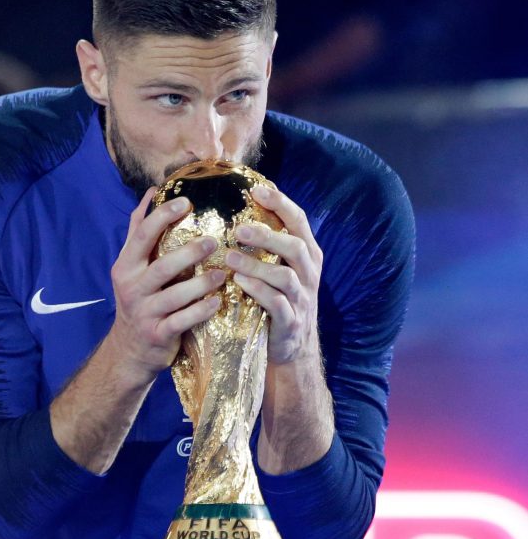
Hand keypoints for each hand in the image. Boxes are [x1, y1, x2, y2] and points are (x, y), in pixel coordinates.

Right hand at [108, 186, 225, 379]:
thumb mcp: (131, 266)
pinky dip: (201, 310)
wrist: (130, 350)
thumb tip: (152, 191)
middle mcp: (132, 288)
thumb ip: (139, 230)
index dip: (163, 216)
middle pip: (162, 266)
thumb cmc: (138, 299)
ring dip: (201, 283)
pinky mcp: (158, 334)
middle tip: (215, 240)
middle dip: (190, 252)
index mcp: (126, 266)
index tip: (187, 202)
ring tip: (222, 273)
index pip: (142, 235)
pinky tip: (217, 301)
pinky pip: (182, 321)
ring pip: (175, 296)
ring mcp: (144, 313)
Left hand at [225, 183, 322, 365]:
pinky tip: (239, 283)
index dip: (280, 204)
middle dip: (268, 235)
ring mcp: (302, 299)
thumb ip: (270, 245)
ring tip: (230, 257)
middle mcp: (308, 274)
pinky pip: (277, 304)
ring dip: (257, 265)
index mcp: (307, 256)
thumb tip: (240, 211)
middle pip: (295, 247)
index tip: (257, 190)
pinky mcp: (291, 322)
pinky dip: (258, 291)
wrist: (293, 347)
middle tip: (238, 228)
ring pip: (284, 277)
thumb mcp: (280, 269)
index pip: (299, 221)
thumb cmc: (279, 300)